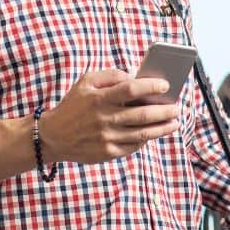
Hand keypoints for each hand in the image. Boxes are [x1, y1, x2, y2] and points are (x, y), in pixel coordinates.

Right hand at [39, 69, 179, 163]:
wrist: (52, 137)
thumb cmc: (73, 105)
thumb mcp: (86, 82)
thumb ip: (110, 75)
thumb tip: (135, 76)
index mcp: (99, 98)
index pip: (131, 89)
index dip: (151, 86)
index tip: (166, 85)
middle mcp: (104, 119)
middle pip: (143, 114)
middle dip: (164, 110)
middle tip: (177, 107)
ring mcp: (107, 138)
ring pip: (143, 133)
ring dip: (162, 127)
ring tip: (174, 122)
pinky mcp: (108, 153)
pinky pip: (134, 146)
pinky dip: (146, 139)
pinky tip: (155, 133)